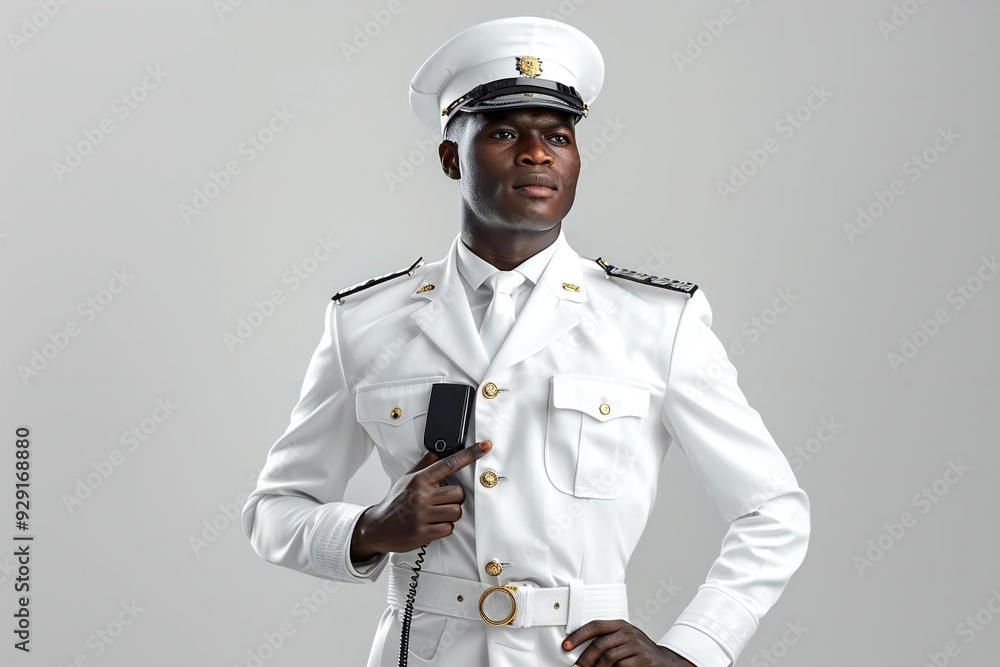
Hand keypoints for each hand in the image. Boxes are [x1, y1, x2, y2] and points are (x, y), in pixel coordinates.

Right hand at [349, 440, 491, 559]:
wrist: (377, 527)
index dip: (470, 454)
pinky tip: (431, 525)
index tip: (485, 446)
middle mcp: (421, 495)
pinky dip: (443, 528)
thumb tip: (436, 451)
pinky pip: (448, 529)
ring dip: (450, 515)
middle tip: (442, 502)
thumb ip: (424, 466)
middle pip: (459, 493)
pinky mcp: (422, 533)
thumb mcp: (406, 479)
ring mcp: (421, 515)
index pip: (449, 463)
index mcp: (419, 480)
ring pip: (456, 512)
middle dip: (455, 499)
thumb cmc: (395, 502)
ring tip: (436, 514)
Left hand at [563, 619, 696, 665]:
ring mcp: (636, 647)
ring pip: (608, 658)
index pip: (596, 625)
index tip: (566, 645)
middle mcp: (628, 633)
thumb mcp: (624, 638)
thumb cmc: (639, 650)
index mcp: (621, 624)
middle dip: (584, 657)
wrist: (665, 661)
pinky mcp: (642, 661)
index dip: (578, 635)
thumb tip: (580, 648)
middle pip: (599, 644)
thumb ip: (607, 639)